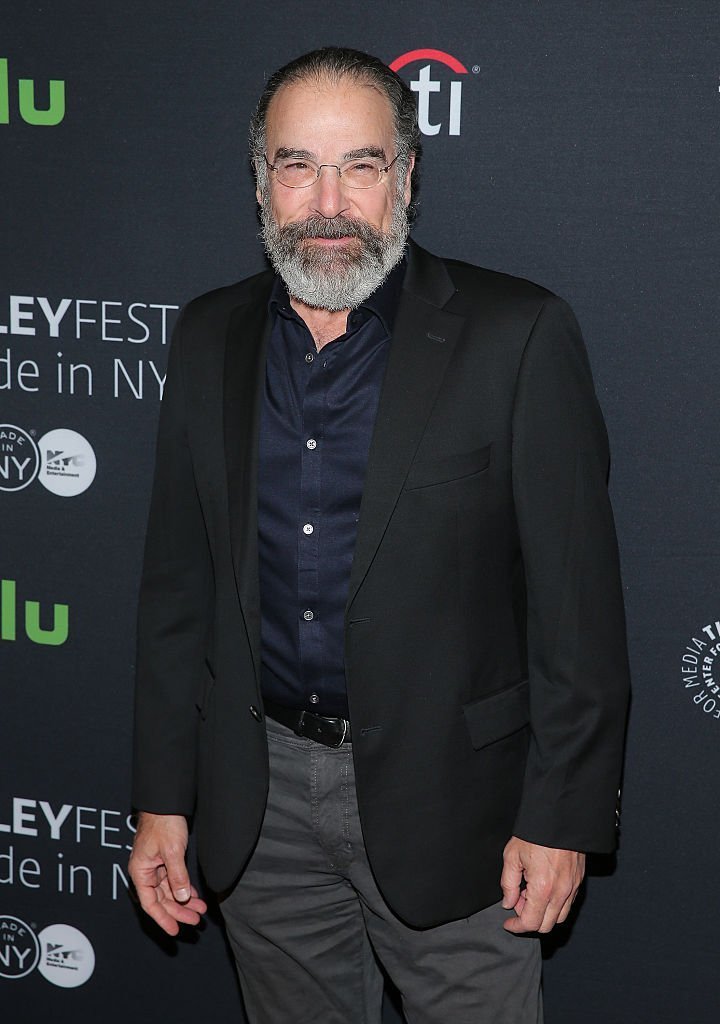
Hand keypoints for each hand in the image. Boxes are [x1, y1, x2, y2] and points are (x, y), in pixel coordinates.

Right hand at [128, 811, 206, 935]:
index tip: (175, 930)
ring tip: (200, 910)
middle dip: (179, 911)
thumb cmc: (163, 823)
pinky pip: (173, 880)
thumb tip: (182, 898)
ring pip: (168, 891)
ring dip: (184, 900)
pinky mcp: (164, 860)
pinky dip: (183, 888)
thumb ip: (177, 876)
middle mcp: (145, 871)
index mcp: (140, 871)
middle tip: (195, 920)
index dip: (163, 918)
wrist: (166, 802)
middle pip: (161, 899)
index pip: (150, 903)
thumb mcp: (173, 851)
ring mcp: (154, 866)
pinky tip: (195, 895)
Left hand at [500, 836, 584, 933]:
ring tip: (530, 892)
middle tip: (518, 901)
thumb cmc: (535, 834)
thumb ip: (508, 884)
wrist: (560, 817)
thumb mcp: (512, 856)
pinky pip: (568, 904)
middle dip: (529, 919)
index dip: (517, 926)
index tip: (508, 923)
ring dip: (543, 913)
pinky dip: (554, 904)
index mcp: (543, 888)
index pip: (531, 923)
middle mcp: (561, 892)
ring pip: (559, 917)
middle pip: (546, 925)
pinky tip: (543, 887)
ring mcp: (573, 888)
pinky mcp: (578, 881)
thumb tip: (508, 902)